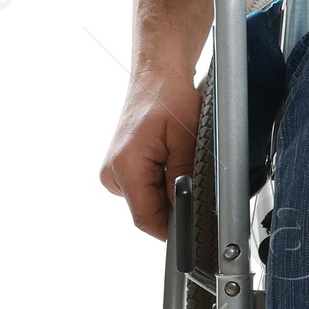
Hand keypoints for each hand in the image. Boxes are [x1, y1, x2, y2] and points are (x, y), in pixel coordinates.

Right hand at [100, 72, 201, 240]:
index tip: (192, 230)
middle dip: (174, 205)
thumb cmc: (168, 99)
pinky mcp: (122, 169)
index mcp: (125, 167)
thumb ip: (184, 177)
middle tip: (194, 182)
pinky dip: (163, 182)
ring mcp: (115, 173)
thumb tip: (188, 208)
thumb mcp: (186, 140)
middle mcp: (113, 174)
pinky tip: (171, 159)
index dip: (171, 230)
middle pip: (148, 212)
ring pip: (148, 201)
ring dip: (169, 191)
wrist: (156, 77)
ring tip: (179, 159)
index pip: (145, 219)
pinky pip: (146, 189)